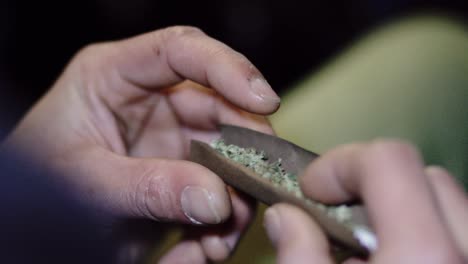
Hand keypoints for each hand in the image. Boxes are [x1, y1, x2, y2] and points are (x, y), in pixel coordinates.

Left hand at [5, 26, 279, 262]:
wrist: (33, 229)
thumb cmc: (40, 187)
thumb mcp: (84, 183)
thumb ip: (146, 186)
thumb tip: (215, 199)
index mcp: (114, 77)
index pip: (179, 51)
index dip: (227, 67)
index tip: (262, 100)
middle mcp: (151, 101)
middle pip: (218, 105)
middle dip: (245, 145)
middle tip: (260, 181)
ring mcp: (170, 137)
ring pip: (227, 152)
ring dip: (235, 194)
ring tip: (222, 235)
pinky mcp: (182, 172)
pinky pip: (219, 188)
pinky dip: (222, 219)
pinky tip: (209, 246)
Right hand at [263, 140, 467, 262]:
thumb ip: (297, 253)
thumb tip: (286, 216)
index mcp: (423, 255)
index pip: (390, 160)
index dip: (341, 163)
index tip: (314, 188)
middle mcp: (466, 253)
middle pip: (425, 176)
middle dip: (373, 186)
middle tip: (339, 219)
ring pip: (446, 203)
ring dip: (402, 211)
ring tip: (368, 249)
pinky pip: (458, 232)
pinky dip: (424, 234)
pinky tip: (397, 263)